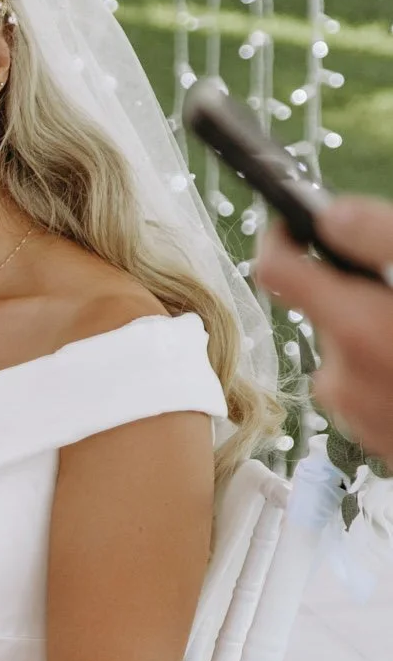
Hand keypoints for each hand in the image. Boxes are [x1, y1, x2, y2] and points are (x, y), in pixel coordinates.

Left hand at [256, 198, 392, 459]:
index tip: (298, 224)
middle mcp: (346, 382)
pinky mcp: (385, 444)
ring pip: (353, 351)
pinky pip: (375, 388)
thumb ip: (381, 236)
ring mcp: (364, 419)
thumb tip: (331, 216)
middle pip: (327, 313)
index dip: (284, 239)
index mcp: (357, 329)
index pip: (278, 273)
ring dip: (384, 332)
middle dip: (360, 291)